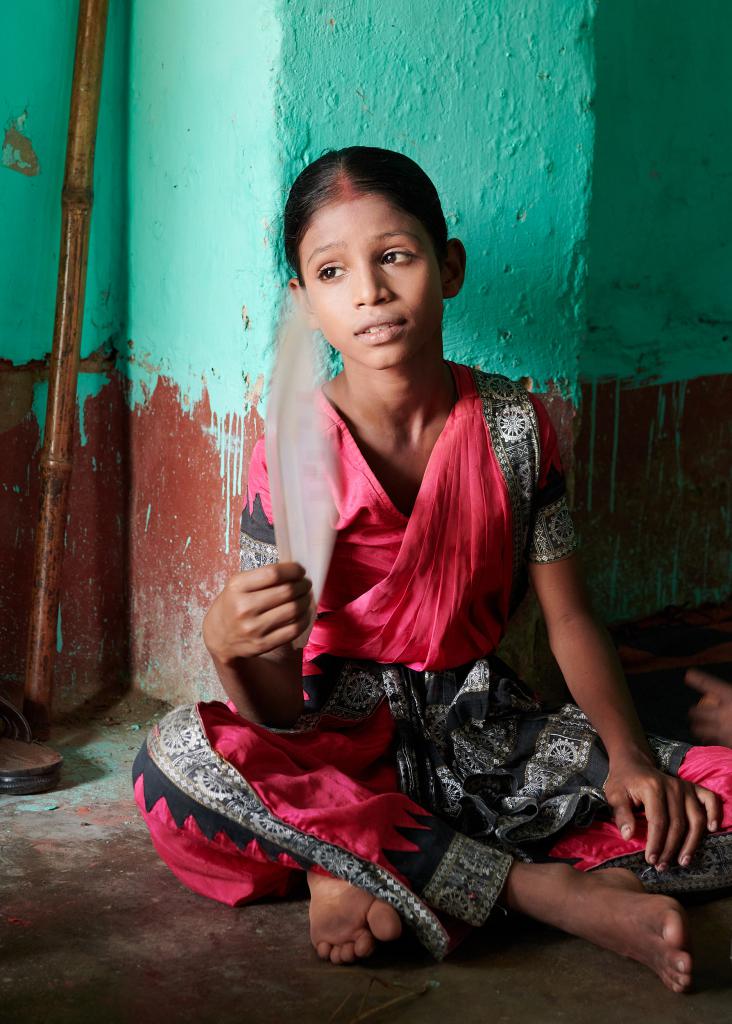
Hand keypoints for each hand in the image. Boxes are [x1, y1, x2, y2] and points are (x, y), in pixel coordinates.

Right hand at [203, 562, 313, 661]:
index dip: (293, 570)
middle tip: (306, 584)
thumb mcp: (238, 585)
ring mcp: (254, 628)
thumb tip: (295, 572)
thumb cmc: (233, 604)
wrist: (219, 637)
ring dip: (306, 600)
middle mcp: (244, 608)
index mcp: (237, 587)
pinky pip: (294, 629)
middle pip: (287, 591)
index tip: (300, 570)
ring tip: (306, 596)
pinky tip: (304, 613)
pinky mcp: (263, 644)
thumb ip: (262, 576)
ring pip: (293, 610)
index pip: (273, 573)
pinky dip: (305, 618)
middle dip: (303, 585)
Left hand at [603, 750, 720, 870]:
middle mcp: (672, 786)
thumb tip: (628, 836)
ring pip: (695, 819)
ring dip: (691, 843)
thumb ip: (621, 815)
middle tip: (662, 866)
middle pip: (677, 824)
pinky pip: (710, 800)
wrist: (633, 763)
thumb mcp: (614, 795)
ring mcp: (684, 787)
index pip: (658, 821)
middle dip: (671, 849)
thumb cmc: (623, 782)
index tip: (650, 860)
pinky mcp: (692, 787)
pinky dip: (714, 814)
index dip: (656, 843)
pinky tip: (712, 830)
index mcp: (652, 788)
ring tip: (683, 861)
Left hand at [685, 668, 731, 746]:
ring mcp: (723, 730)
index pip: (709, 684)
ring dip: (697, 727)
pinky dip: (709, 740)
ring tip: (696, 727)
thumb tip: (726, 694)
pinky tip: (709, 739)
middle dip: (694, 713)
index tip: (689, 675)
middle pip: (698, 711)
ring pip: (700, 729)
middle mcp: (723, 713)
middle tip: (692, 713)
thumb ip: (729, 696)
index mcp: (730, 697)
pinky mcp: (726, 743)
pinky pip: (712, 741)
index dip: (698, 679)